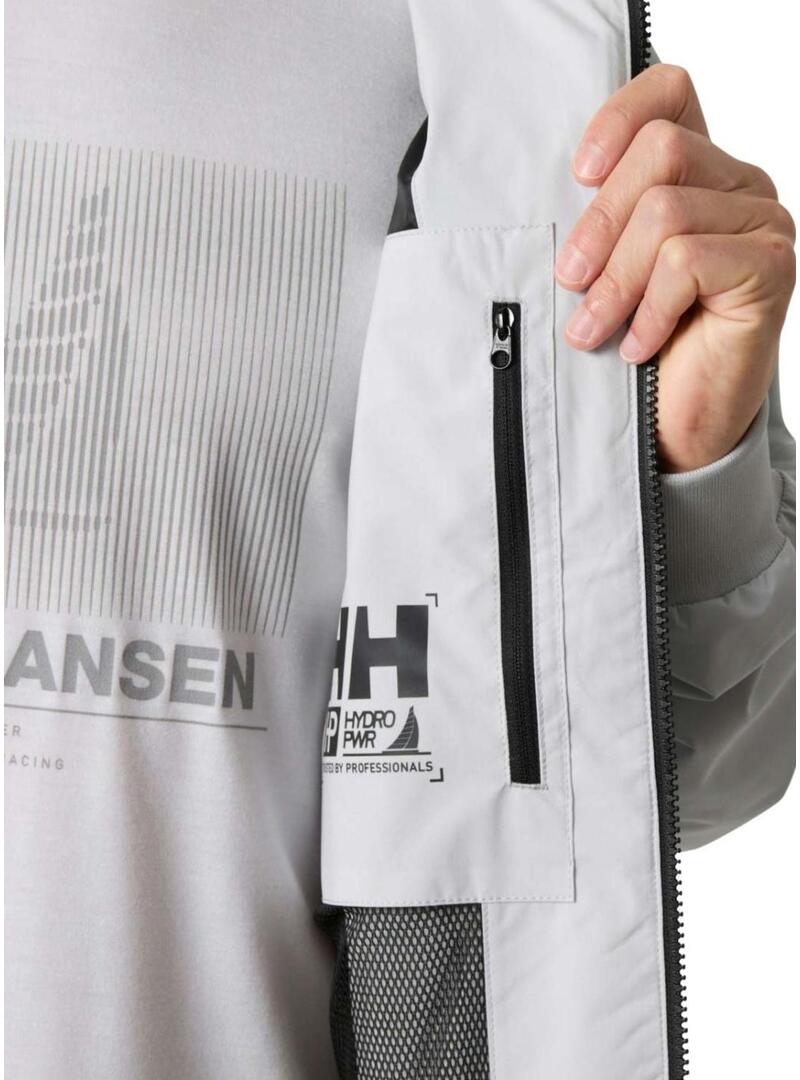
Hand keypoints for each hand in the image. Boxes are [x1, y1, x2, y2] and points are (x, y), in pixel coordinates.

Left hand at [555, 64, 795, 471]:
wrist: (678, 424)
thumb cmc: (639, 343)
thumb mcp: (606, 269)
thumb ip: (601, 219)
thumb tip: (551, 193)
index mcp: (699, 170)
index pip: (670, 92)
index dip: (618, 117)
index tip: (577, 175)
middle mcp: (739, 185)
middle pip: (661, 150)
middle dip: (599, 223)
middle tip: (570, 280)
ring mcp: (762, 223)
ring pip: (666, 213)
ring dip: (614, 282)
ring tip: (592, 329)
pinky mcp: (770, 267)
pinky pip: (686, 261)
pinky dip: (648, 309)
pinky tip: (638, 345)